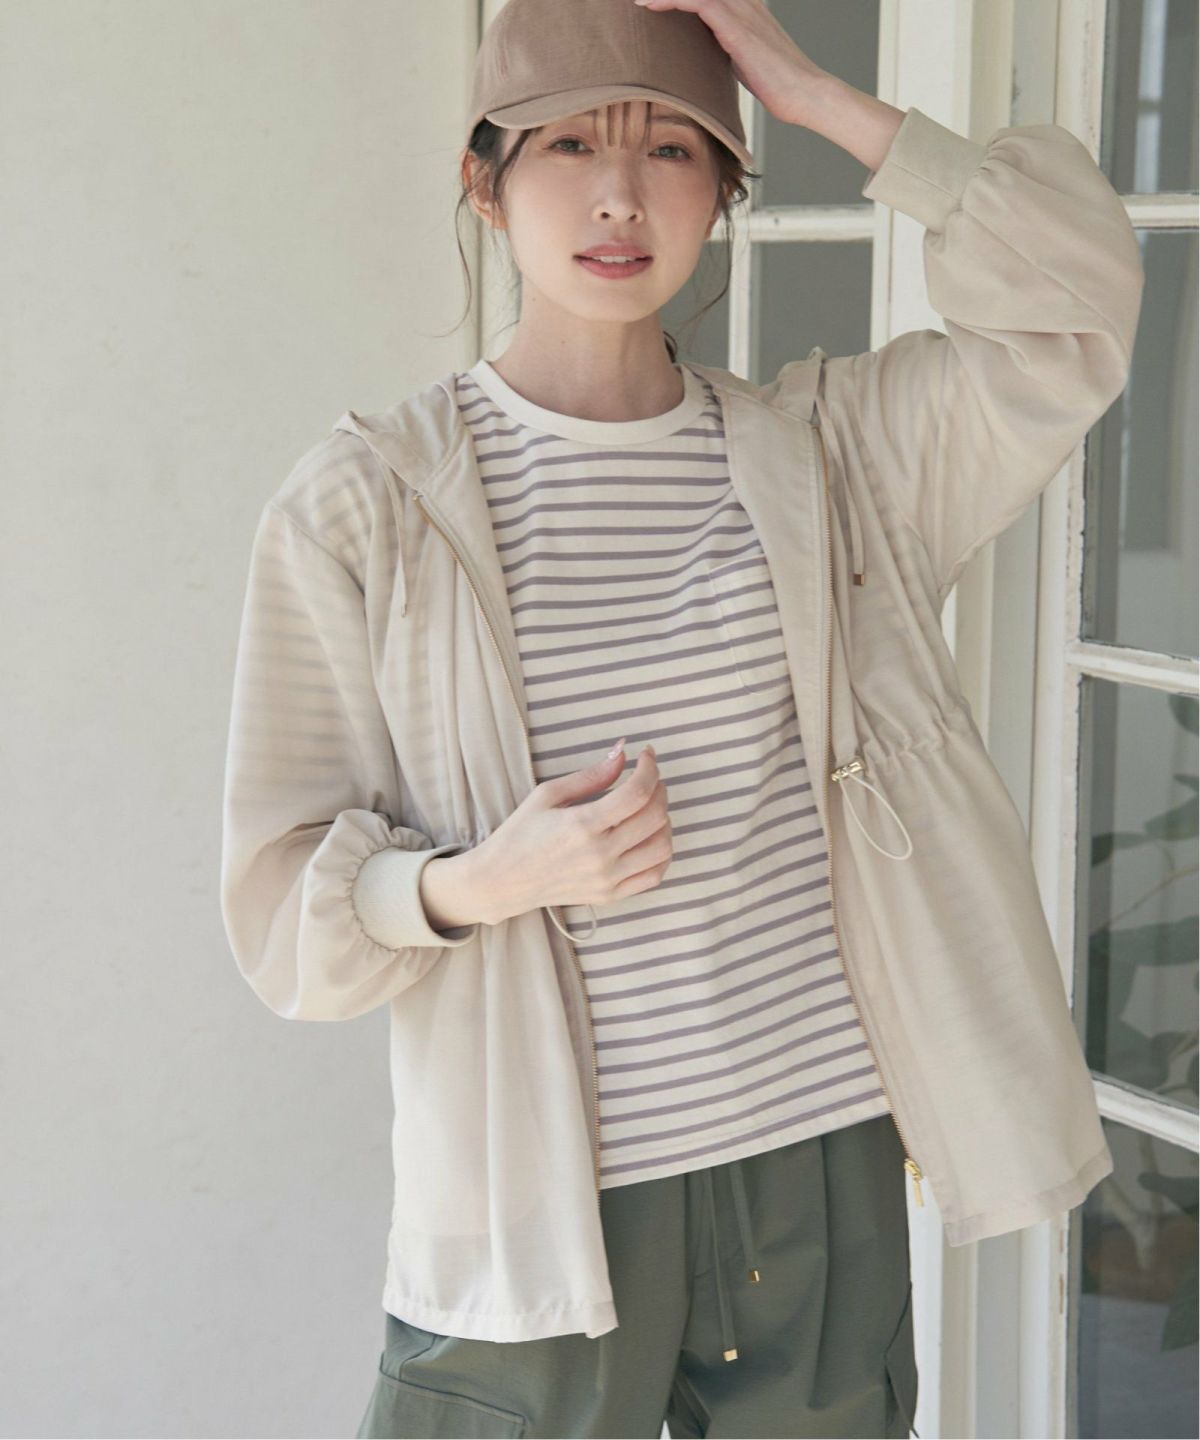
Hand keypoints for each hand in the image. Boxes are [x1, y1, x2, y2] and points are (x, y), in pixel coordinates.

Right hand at [473, 742, 673, 924]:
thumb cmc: (521, 833)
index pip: (637, 793)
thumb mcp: (548, 795)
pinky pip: (654, 875)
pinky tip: (650, 836)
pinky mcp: (610, 895)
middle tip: (648, 779)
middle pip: (655, 817)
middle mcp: (600, 855)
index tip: (646, 755)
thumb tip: (622, 752)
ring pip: (662, 847)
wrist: (502, 881)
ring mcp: (607, 879)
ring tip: (648, 807)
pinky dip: (661, 853)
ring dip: (664, 820)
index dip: (649, 768)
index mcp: (582, 825)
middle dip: (659, 789)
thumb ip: (591, 775)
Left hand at [633, 0, 831, 126]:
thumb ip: (725, 49)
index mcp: (745, 8)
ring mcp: (740, 10)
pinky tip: (649, 4)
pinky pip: (697, 1)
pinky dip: (671, 0)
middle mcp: (743, 2)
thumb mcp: (744, 60)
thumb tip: (704, 60)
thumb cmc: (779, 84)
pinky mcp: (735, 25)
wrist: (804, 92)